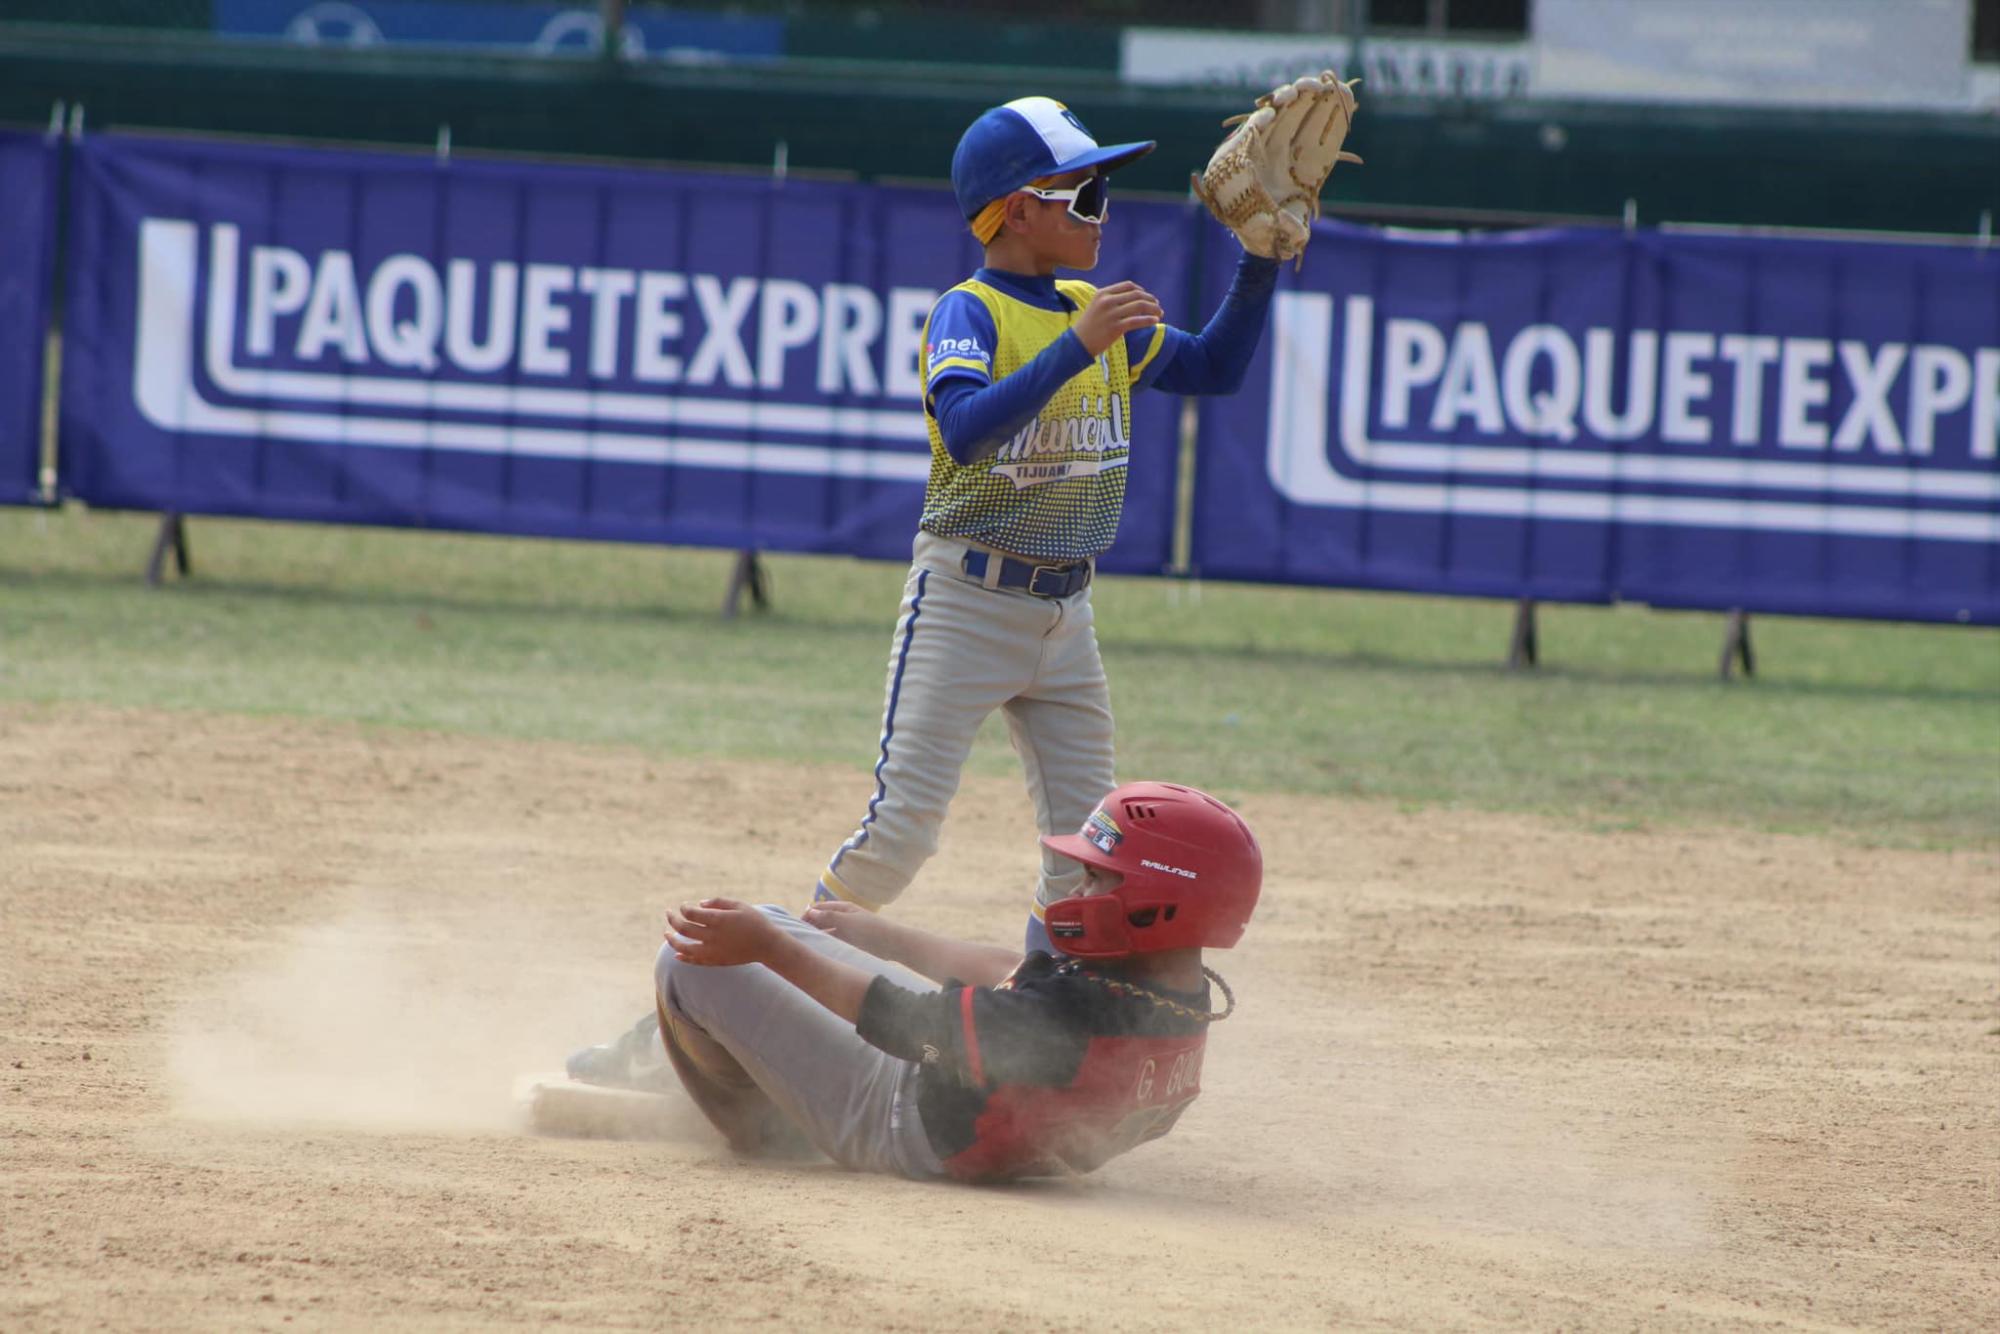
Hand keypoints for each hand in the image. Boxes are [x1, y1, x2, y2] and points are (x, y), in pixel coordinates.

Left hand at [665, 898, 782, 966]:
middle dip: (672, 920)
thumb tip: (699, 905)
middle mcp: (712, 936)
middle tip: (667, 914)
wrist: (767, 945)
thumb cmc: (755, 922)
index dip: (684, 908)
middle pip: (684, 928)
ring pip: (684, 947)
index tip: (684, 905)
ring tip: (666, 934)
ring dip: (672, 940)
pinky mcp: (716, 961)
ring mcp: (713, 951)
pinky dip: (684, 957)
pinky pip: (695, 961)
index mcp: (718, 920)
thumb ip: (718, 902)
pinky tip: (677, 954)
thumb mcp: (739, 905)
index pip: (691, 913)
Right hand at [803, 900, 897, 957]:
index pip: (820, 908)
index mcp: (843, 908)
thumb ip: (829, 916)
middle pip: (822, 919)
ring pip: (827, 931)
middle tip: (798, 936)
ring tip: (805, 944)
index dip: (807, 914)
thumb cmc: (871, 929)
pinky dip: (826, 943)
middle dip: (810, 925)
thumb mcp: (848, 921)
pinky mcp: (850, 942)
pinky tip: (819, 949)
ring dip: (817, 935)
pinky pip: (834, 941)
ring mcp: (846, 930)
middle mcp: (843, 917)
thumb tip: (810, 910)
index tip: (797, 925)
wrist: (892, 944)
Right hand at [1072, 281, 1162, 356]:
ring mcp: (1111, 314)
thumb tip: (1135, 300)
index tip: (1148, 298)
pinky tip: (1155, 321)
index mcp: (1103, 293)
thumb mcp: (1097, 307)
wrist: (1077, 344)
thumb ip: (1112, 300)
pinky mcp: (1116, 328)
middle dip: (1150, 300)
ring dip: (1153, 309)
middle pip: (1136, 295)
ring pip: (1139, 306)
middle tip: (1158, 306)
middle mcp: (1107, 301)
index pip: (1128, 286)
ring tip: (1160, 314)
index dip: (1142, 291)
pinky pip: (1137, 321)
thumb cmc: (1089, 327)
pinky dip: (1149, 320)